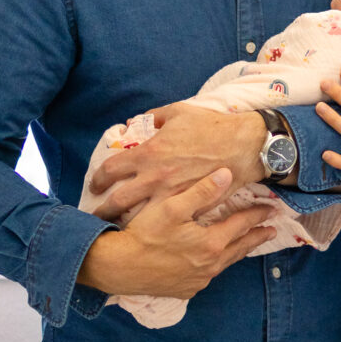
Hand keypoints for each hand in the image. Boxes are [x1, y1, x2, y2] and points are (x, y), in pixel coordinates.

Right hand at [78, 167, 275, 297]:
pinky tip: (215, 260)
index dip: (257, 215)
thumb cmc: (144, 234)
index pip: (241, 225)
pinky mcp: (185, 289)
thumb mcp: (173, 207)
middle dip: (256, 237)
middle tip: (270, 230)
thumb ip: (202, 191)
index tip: (271, 209)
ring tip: (247, 243)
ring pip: (226, 263)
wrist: (118, 268)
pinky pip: (208, 275)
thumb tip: (228, 174)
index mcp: (211, 244)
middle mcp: (210, 265)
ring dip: (238, 251)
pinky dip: (218, 264)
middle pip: (240, 247)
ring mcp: (198, 280)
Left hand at [89, 102, 266, 220]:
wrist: (244, 145)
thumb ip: (155, 117)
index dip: (98, 179)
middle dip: (103, 210)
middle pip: (117, 201)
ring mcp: (172, 196)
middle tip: (98, 215)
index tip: (96, 184)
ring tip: (119, 227)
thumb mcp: (179, 112)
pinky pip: (168, 221)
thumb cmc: (212, 126)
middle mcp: (155, 178)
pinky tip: (152, 229)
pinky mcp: (190, 208)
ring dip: (125, 223)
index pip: (111, 170)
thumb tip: (137, 121)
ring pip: (138, 217)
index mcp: (149, 153)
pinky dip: (158, 226)